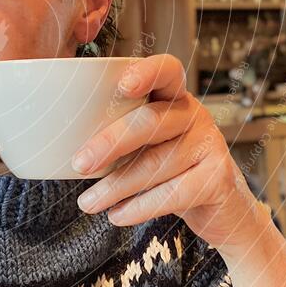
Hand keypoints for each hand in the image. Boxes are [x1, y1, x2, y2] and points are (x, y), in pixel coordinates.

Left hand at [72, 53, 262, 253]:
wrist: (221, 209)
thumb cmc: (169, 170)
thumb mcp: (146, 146)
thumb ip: (118, 137)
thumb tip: (64, 150)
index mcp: (173, 98)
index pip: (167, 71)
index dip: (148, 72)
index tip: (122, 85)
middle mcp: (194, 114)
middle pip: (150, 121)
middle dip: (110, 143)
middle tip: (79, 164)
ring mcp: (210, 145)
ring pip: (155, 164)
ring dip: (115, 186)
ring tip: (87, 203)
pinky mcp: (217, 179)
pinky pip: (173, 193)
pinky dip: (140, 207)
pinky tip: (117, 215)